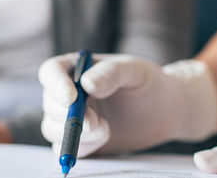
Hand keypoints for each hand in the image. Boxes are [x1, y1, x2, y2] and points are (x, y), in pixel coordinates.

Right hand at [39, 53, 216, 156]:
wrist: (166, 111)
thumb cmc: (150, 83)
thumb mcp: (135, 70)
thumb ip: (111, 73)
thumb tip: (86, 84)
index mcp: (78, 68)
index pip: (51, 72)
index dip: (55, 85)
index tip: (71, 98)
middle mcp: (70, 92)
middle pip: (50, 103)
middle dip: (68, 116)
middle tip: (95, 123)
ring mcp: (74, 117)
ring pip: (53, 128)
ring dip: (74, 134)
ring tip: (105, 130)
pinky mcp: (82, 140)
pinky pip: (66, 149)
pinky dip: (79, 149)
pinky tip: (102, 141)